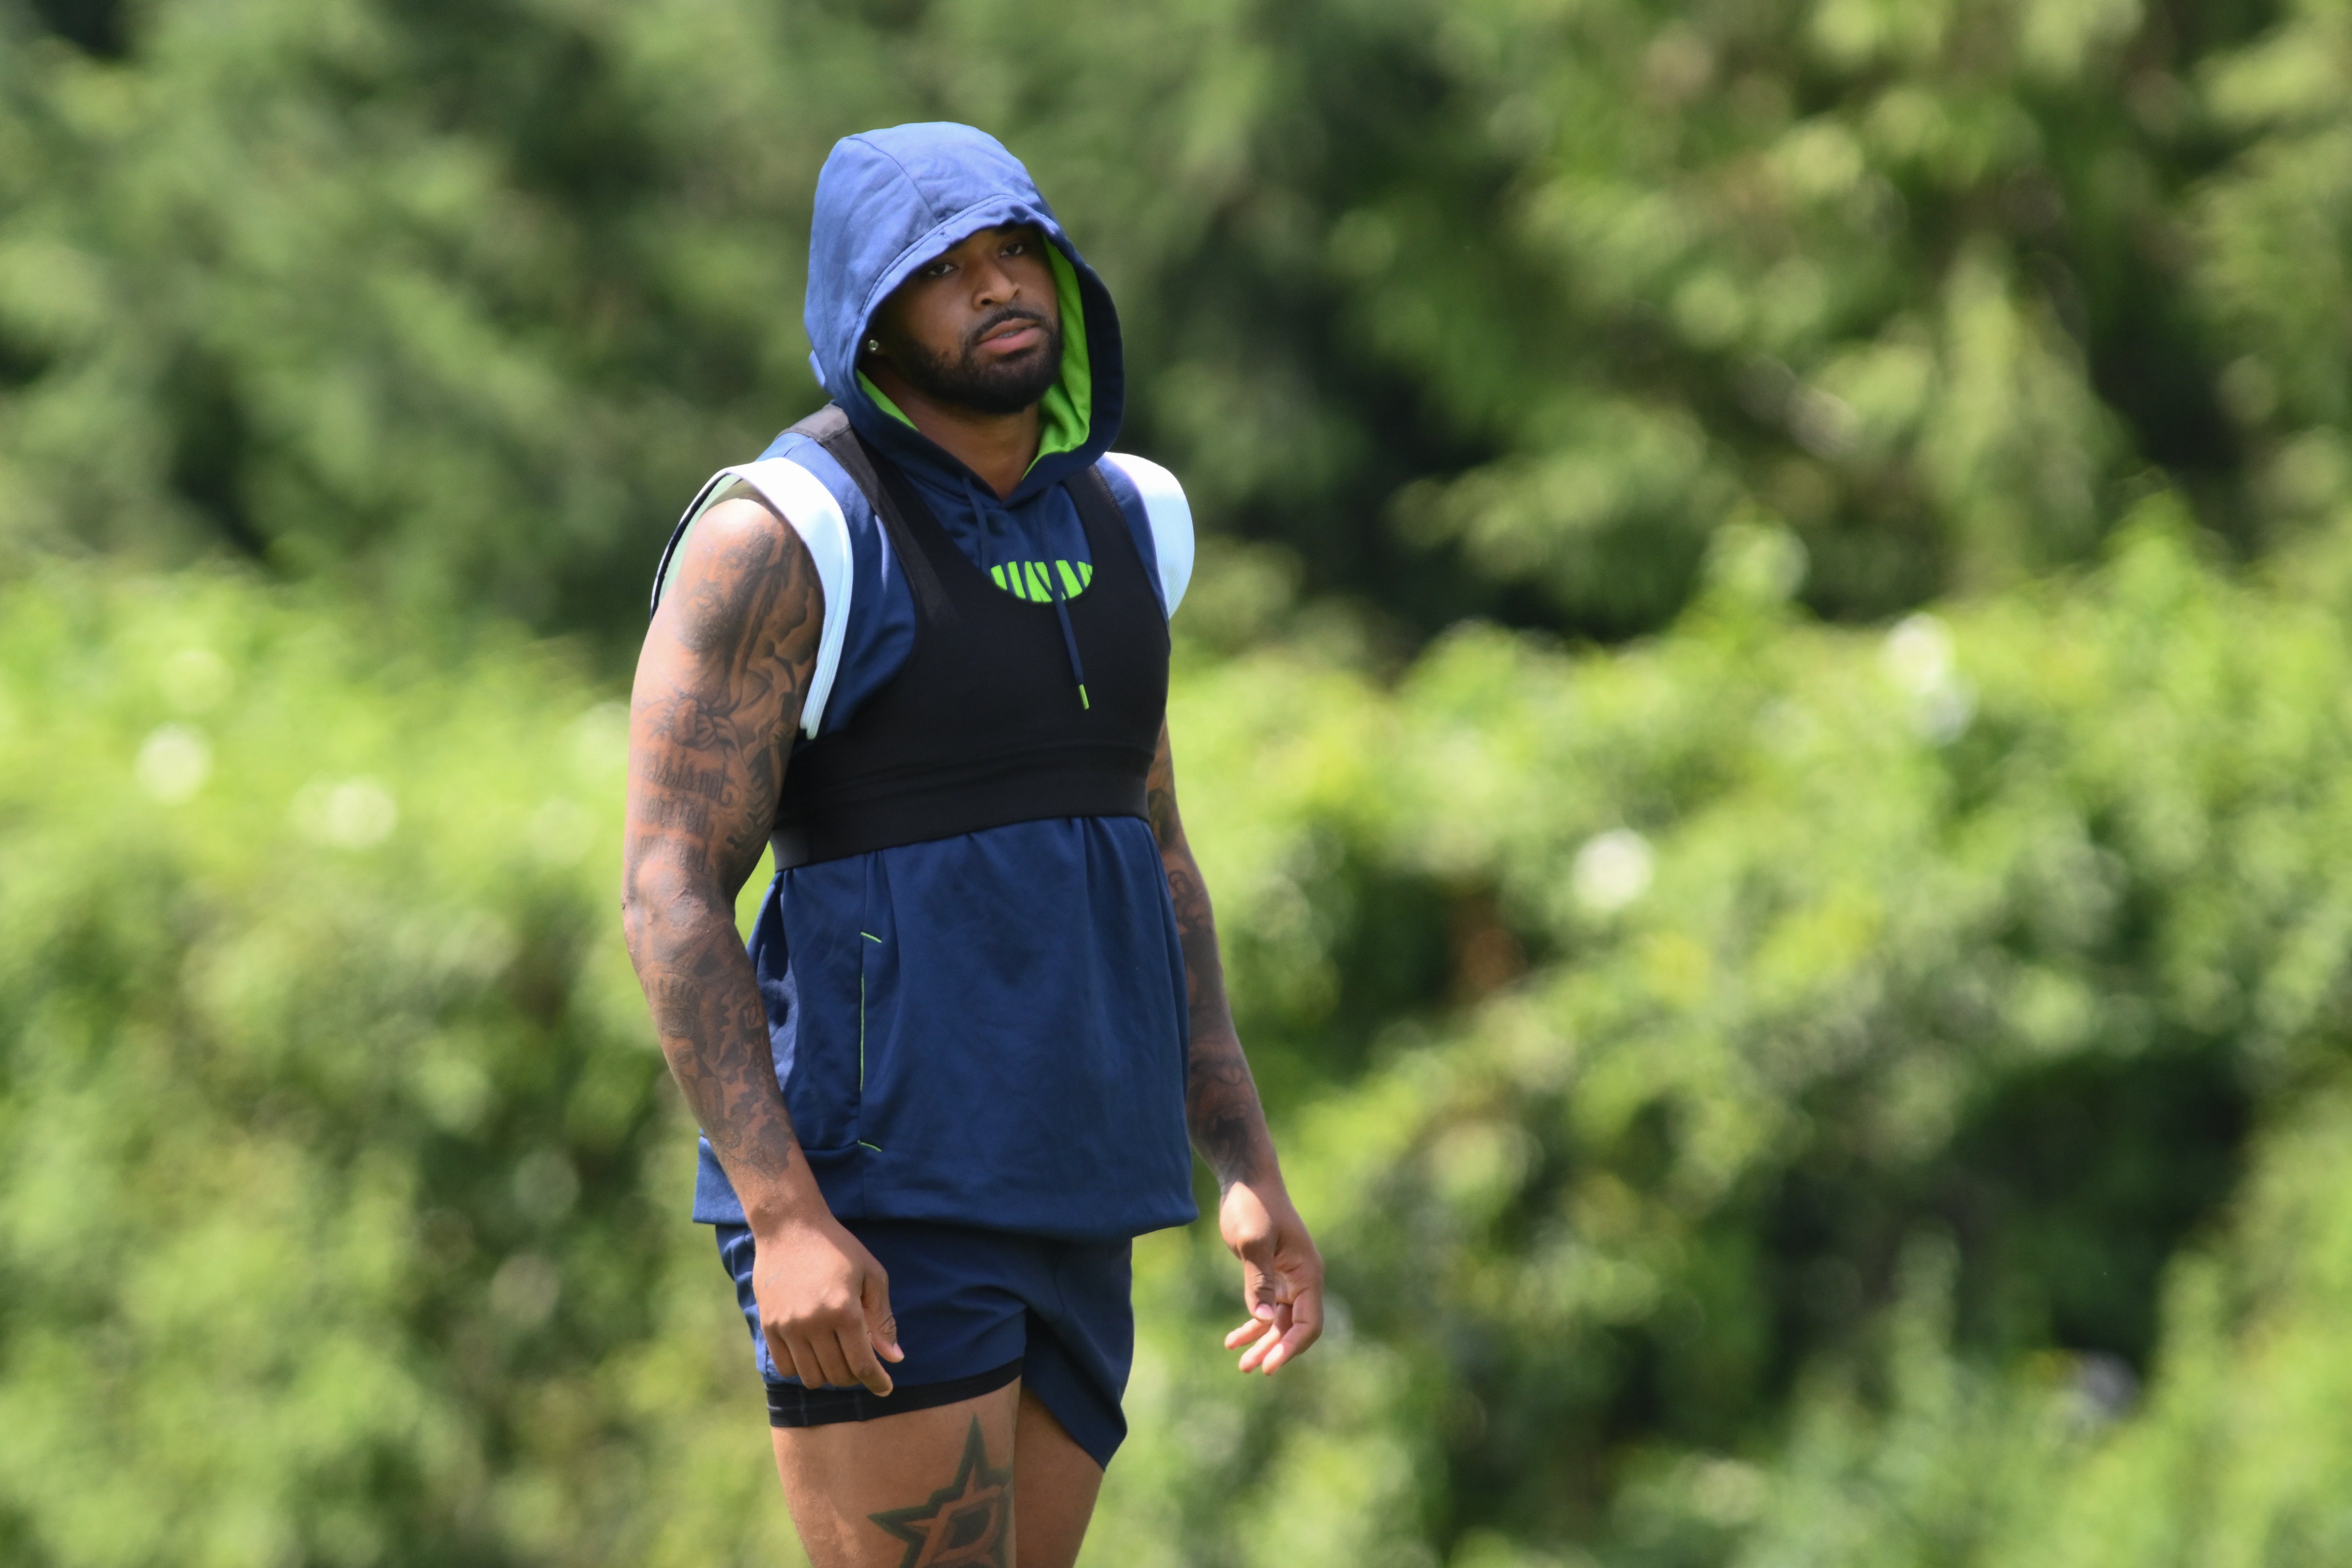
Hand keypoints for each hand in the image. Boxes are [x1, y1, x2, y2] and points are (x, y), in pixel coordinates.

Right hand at [753, 1213, 904, 1394]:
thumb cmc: (838, 1248)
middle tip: (861, 1362)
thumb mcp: (871, 1275)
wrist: (790, 1226)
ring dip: (828, 1375)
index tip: (885, 1389)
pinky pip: (785, 1367)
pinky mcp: (768, 1325)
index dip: (876, 1382)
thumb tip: (895, 1358)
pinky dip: (802, 1369)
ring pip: (811, 1377)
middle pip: (837, 1375)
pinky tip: (813, 1353)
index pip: (861, 1364)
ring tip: (837, 1356)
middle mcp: (813, 1323)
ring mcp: (787, 1326)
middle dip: (855, 1376)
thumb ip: (882, 1319)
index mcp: (843, 1310)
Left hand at [1218, 1178, 1324, 1374]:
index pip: (1308, 1322)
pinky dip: (1253, 1324)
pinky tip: (1232, 1340)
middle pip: (1295, 1327)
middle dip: (1275, 1350)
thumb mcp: (1253, 1243)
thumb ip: (1259, 1282)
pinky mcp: (1271, 1274)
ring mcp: (1288, 1278)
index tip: (1269, 1366)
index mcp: (1307, 1272)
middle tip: (1250, 1369)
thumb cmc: (1252, 1205)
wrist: (1246, 1178)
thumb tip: (1264, 1321)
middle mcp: (1303, 1279)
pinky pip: (1266, 1308)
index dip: (1291, 1347)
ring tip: (1241, 1364)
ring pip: (1280, 1321)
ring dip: (1263, 1342)